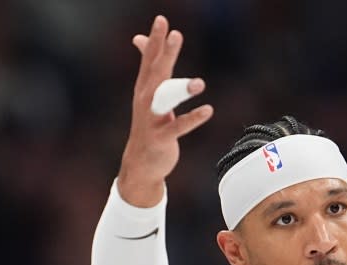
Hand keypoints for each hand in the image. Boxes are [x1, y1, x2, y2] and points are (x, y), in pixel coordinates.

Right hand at [118, 15, 212, 206]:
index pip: (150, 59)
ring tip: (200, 82)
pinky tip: (208, 110)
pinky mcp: (161, 138)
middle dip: (165, 53)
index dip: (156, 40)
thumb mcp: (147, 93)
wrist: (141, 163)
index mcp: (145, 87)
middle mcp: (146, 100)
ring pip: (166, 100)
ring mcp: (152, 119)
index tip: (162, 20)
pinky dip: (193, 119)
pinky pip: (178, 127)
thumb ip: (148, 65)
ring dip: (182, 90)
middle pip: (157, 72)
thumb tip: (138, 38)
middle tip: (175, 34)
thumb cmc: (149, 124)